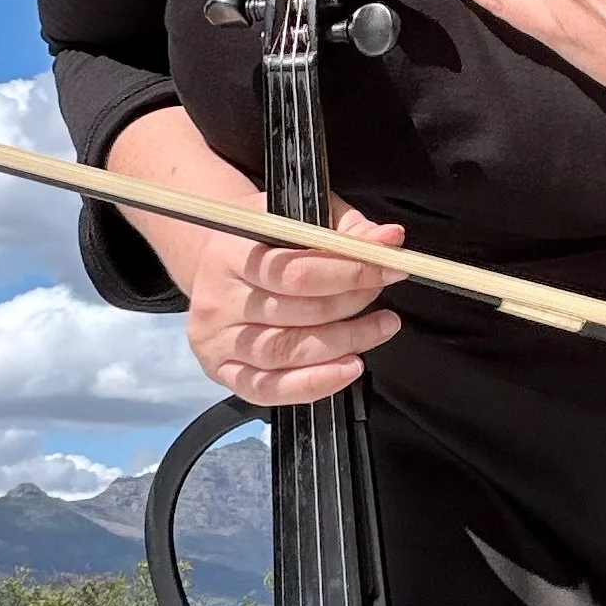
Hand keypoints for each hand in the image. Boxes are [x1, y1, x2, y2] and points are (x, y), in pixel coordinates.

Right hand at [106, 107, 400, 406]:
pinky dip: (313, 384)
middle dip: (353, 308)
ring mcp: (217, 339)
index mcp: (231, 253)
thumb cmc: (265, 239)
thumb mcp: (301, 217)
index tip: (391, 270)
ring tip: (378, 331)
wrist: (215, 262)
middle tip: (386, 304)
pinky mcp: (222, 370)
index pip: (297, 272)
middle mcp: (218, 299)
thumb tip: (389, 239)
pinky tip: (347, 369)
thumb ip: (347, 229)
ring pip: (287, 353)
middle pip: (297, 314)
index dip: (351, 274)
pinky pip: (268, 389)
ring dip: (344, 345)